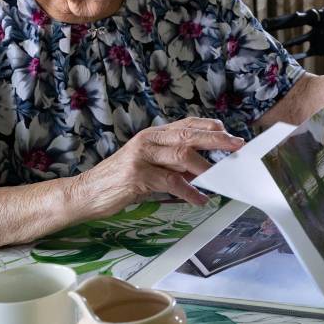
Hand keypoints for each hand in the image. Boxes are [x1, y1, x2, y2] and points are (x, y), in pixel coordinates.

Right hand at [69, 117, 243, 217]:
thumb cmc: (119, 181)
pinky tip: (200, 199)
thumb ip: (172, 162)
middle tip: (237, 146)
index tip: (231, 133)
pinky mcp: (136, 175)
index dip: (210, 127)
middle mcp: (148, 140)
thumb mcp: (149, 165)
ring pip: (182, 155)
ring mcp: (141, 156)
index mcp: (153, 135)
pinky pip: (170, 182)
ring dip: (206, 167)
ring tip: (222, 177)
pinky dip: (189, 192)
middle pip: (188, 134)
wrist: (86, 193)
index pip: (186, 123)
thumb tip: (202, 166)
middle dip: (216, 140)